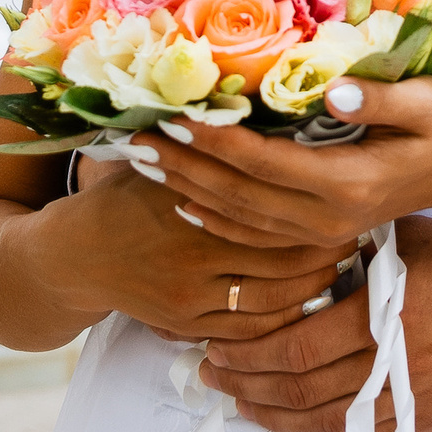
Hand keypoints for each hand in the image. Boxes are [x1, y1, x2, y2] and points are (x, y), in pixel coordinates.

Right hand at [41, 160, 349, 342]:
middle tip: (357, 231)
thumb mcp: (156, 158)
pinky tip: (305, 299)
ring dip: (310, 284)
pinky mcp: (186, 324)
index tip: (344, 192)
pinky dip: (281, 316)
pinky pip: (248, 328)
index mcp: (189, 203)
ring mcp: (189, 296)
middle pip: (278, 257)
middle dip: (322, 248)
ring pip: (270, 298)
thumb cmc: (121, 196)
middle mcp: (192, 255)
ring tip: (341, 264)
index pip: (268, 209)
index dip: (311, 204)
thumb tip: (248, 103)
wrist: (74, 256)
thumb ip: (201, 144)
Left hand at [142, 77, 431, 246]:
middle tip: (132, 141)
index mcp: (346, 183)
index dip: (215, 140)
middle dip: (183, 166)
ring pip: (237, 217)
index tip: (172, 117)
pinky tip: (183, 199)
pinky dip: (212, 218)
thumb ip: (378, 100)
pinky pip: (252, 233)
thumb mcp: (427, 103)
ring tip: (143, 163)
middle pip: (237, 194)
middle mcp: (326, 216)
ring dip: (187, 189)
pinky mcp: (317, 235)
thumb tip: (333, 92)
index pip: (263, 161)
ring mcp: (320, 231)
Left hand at [198, 216, 431, 431]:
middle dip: (246, 383)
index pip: (297, 345)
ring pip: (325, 420)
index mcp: (386, 310)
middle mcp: (395, 360)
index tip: (216, 339)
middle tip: (211, 372)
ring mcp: (413, 394)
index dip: (248, 350)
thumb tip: (297, 251)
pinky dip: (317, 430)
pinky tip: (290, 419)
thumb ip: (354, 249)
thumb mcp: (410, 237)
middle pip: (300, 388)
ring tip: (237, 399)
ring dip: (272, 413)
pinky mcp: (430, 416)